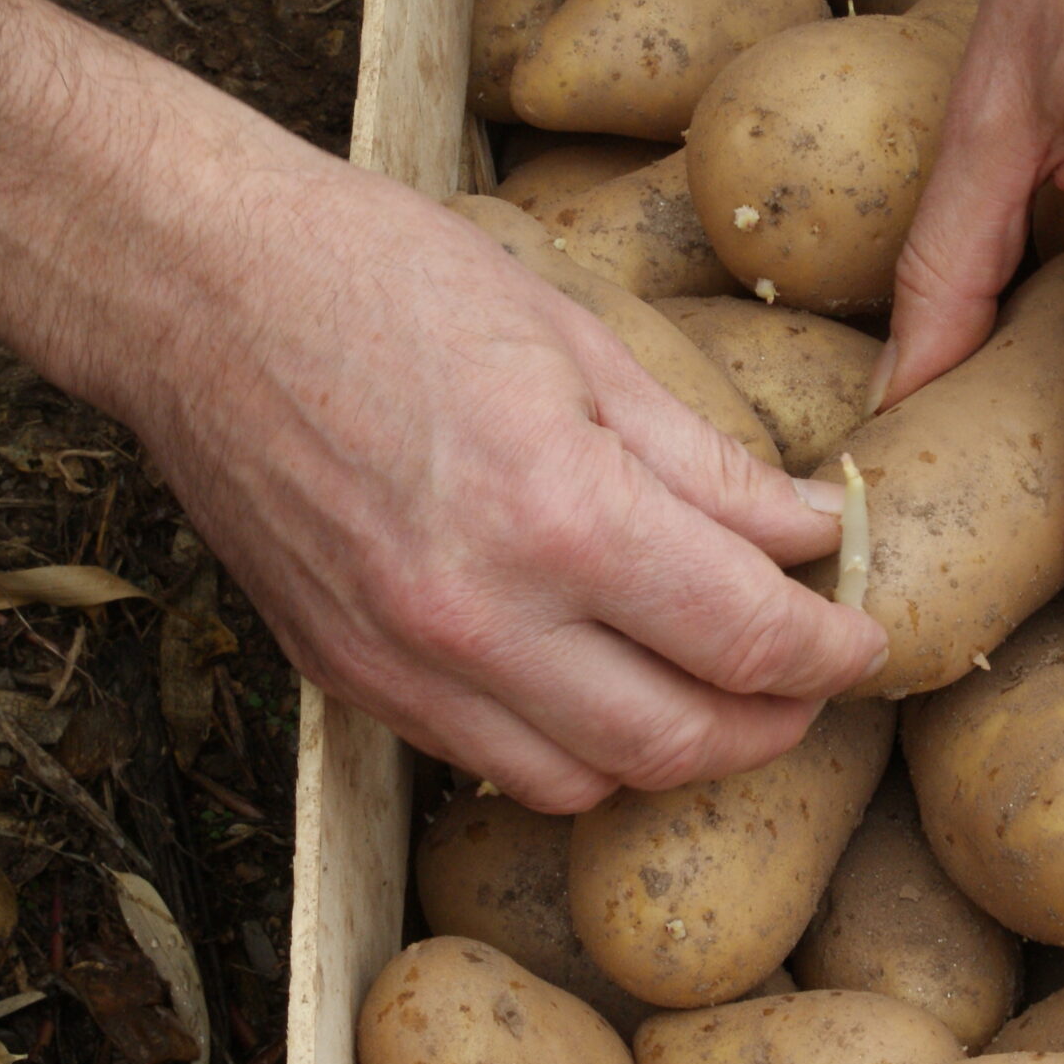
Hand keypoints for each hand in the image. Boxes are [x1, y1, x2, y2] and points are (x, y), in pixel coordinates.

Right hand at [109, 155, 885, 811]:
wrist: (197, 294)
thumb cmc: (388, 281)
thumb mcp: (581, 340)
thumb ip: (706, 460)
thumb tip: (815, 529)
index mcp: (560, 514)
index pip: (746, 638)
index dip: (832, 652)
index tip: (866, 637)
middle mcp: (481, 618)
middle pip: (679, 742)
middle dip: (774, 722)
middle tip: (811, 678)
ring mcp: (405, 664)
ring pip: (586, 783)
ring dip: (673, 754)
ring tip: (715, 691)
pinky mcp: (347, 679)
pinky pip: (488, 765)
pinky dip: (569, 751)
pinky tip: (600, 687)